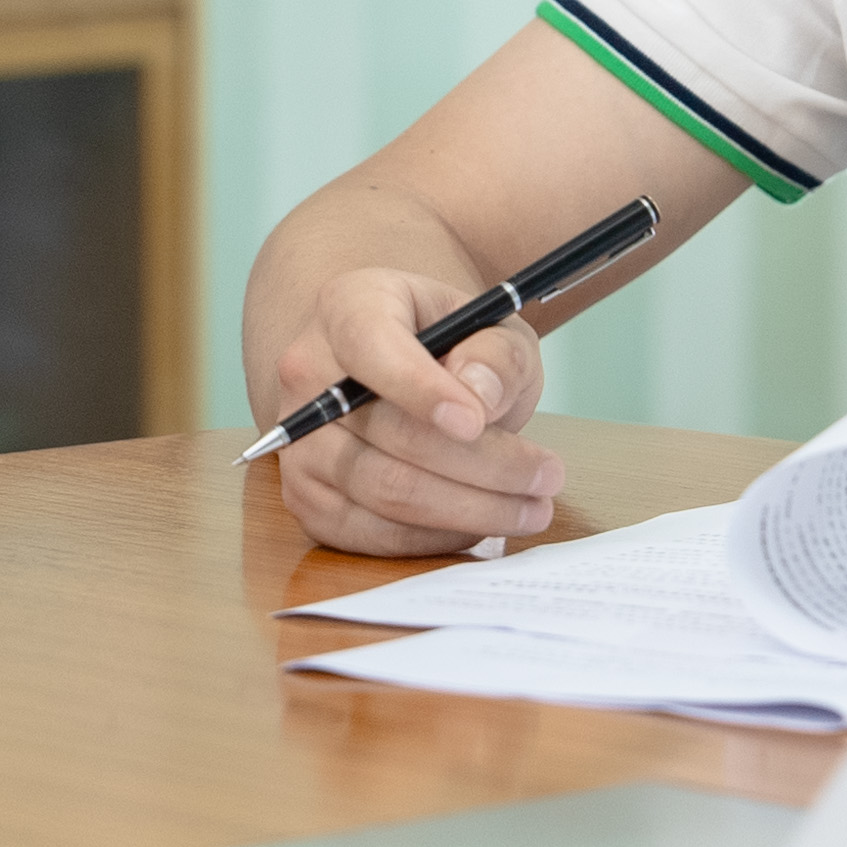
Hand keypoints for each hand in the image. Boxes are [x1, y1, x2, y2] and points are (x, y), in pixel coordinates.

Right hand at [263, 267, 566, 557]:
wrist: (396, 370)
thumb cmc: (449, 343)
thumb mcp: (491, 325)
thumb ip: (495, 354)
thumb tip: (478, 396)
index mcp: (347, 308)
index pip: (371, 348)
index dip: (420, 388)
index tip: (476, 422)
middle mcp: (307, 375)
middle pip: (390, 434)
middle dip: (481, 465)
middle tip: (547, 477)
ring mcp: (298, 443)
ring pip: (383, 492)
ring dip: (467, 510)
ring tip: (532, 507)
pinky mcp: (307, 500)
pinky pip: (371, 534)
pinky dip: (433, 538)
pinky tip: (481, 524)